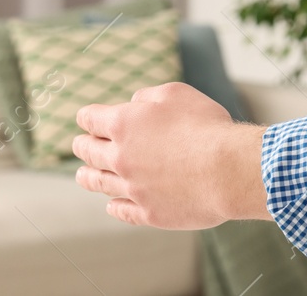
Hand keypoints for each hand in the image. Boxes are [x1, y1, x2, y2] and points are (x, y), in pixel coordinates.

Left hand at [73, 82, 268, 227]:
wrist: (227, 171)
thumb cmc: (206, 126)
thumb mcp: (176, 93)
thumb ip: (147, 96)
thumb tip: (133, 103)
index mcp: (124, 124)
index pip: (91, 119)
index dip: (87, 117)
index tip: (84, 118)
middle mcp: (121, 157)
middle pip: (89, 152)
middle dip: (82, 146)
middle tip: (78, 145)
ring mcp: (132, 188)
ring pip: (99, 183)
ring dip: (87, 177)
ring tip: (81, 176)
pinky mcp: (148, 213)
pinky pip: (121, 211)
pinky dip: (113, 206)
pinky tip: (111, 205)